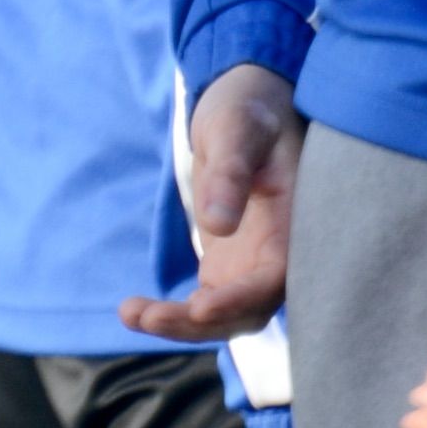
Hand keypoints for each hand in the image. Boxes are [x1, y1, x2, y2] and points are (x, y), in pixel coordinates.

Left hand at [118, 66, 299, 341]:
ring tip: (132, 313)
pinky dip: (174, 314)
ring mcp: (253, 262)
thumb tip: (217, 226)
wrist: (246, 103)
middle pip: (248, 309)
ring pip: (225, 316)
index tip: (200, 307)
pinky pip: (206, 304)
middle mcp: (280, 250)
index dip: (242, 299)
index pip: (275, 277)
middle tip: (149, 316)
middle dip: (200, 323)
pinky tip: (136, 310)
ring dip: (182, 324)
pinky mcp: (229, 265)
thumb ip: (230, 173)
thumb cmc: (248, 107)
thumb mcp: (236, 128)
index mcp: (294, 220)